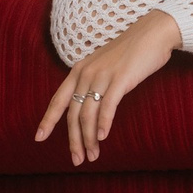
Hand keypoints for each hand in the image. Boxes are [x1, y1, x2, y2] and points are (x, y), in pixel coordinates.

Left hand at [34, 9, 181, 164]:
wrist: (154, 32)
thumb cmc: (132, 51)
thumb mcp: (105, 64)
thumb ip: (94, 82)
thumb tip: (89, 106)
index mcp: (79, 70)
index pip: (58, 100)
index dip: (48, 120)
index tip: (39, 138)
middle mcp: (86, 74)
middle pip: (74, 114)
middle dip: (73, 140)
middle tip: (77, 159)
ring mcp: (102, 76)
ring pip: (89, 114)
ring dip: (89, 138)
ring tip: (93, 155)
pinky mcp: (120, 79)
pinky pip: (108, 106)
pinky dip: (104, 123)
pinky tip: (103, 137)